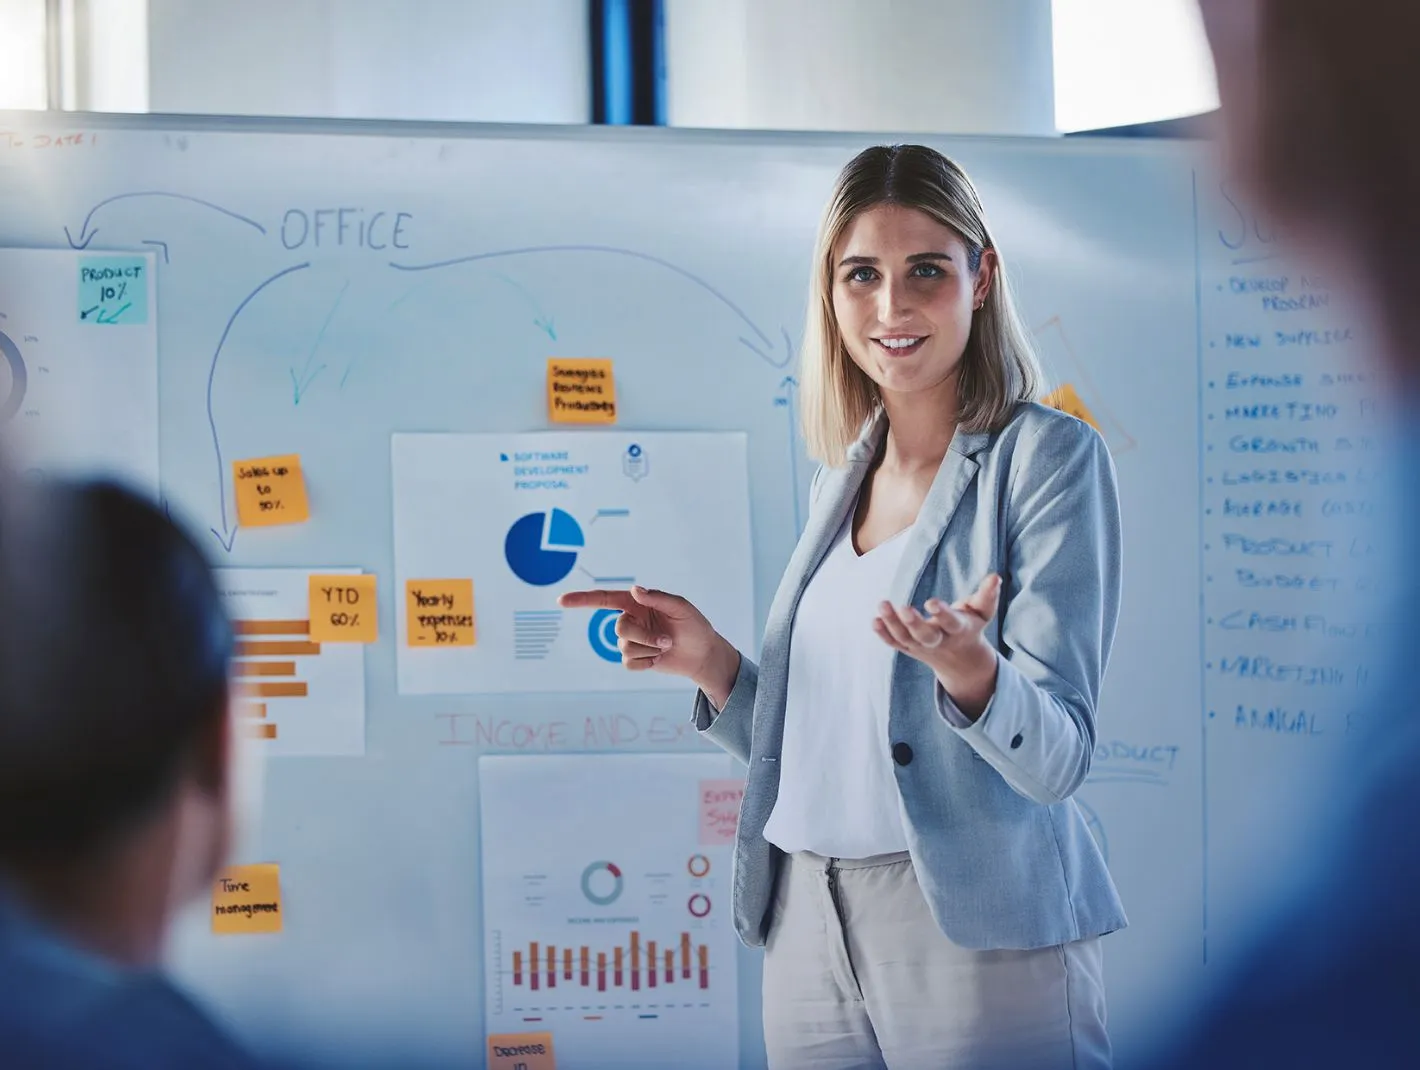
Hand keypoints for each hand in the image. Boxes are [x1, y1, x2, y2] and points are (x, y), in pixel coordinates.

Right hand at [557, 586, 738, 699]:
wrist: (703, 654)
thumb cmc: (694, 626)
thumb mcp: (681, 608)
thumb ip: (658, 598)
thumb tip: (635, 590)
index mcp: (637, 603)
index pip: (604, 599)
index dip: (582, 600)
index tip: (561, 601)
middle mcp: (631, 619)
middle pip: (619, 627)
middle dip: (644, 635)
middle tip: (667, 639)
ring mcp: (632, 640)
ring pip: (624, 647)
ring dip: (649, 648)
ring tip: (666, 646)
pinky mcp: (636, 659)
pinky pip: (628, 663)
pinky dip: (646, 663)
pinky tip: (658, 659)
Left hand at [873, 573, 1001, 721]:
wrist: (960, 660)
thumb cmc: (971, 626)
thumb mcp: (982, 613)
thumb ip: (987, 596)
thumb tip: (995, 576)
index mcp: (959, 630)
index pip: (951, 623)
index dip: (942, 613)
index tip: (930, 602)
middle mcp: (939, 641)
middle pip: (925, 636)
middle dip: (913, 623)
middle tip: (903, 608)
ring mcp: (922, 647)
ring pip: (905, 639)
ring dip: (892, 624)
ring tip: (882, 605)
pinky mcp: (909, 648)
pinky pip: (895, 643)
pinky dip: (884, 635)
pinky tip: (874, 621)